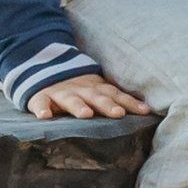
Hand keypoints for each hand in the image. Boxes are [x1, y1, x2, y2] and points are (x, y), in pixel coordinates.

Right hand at [29, 71, 152, 118]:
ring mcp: (61, 93)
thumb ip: (115, 100)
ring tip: (85, 115)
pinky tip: (44, 116)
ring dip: (78, 106)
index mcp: (97, 89)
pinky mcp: (42, 97)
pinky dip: (42, 108)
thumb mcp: (97, 90)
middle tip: (118, 114)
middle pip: (97, 98)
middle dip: (108, 105)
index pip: (117, 96)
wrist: (46, 71)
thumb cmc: (79, 89)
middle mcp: (82, 91)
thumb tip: (146, 112)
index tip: (145, 112)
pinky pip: (40, 103)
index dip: (130, 103)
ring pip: (70, 100)